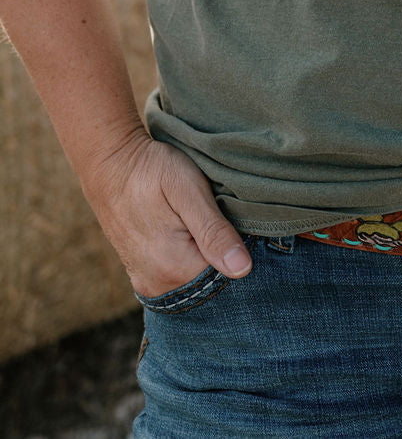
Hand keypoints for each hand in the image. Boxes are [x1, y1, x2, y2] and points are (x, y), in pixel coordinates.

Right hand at [82, 130, 252, 298]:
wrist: (110, 164)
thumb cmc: (152, 170)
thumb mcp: (189, 190)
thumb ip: (214, 231)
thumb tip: (243, 269)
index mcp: (174, 269)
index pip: (229, 272)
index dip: (237, 243)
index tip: (226, 213)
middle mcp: (159, 285)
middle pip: (211, 279)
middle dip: (221, 251)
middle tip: (210, 211)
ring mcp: (148, 282)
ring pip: (196, 277)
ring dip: (204, 254)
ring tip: (195, 218)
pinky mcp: (142, 274)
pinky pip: (178, 276)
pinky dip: (189, 257)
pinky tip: (185, 230)